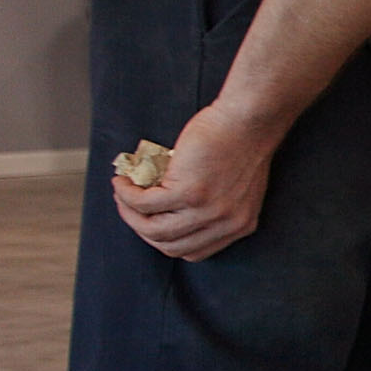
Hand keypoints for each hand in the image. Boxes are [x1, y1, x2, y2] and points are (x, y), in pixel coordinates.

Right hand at [112, 103, 277, 261]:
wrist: (248, 119)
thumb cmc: (239, 143)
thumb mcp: (234, 187)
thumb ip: (211, 206)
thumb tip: (168, 211)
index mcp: (239, 226)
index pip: (193, 250)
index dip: (164, 239)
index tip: (149, 221)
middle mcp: (225, 224)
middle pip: (169, 245)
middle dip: (141, 228)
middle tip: (128, 206)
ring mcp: (207, 210)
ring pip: (153, 229)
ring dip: (130, 213)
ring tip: (122, 193)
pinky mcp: (189, 192)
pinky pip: (145, 203)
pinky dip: (127, 195)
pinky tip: (123, 182)